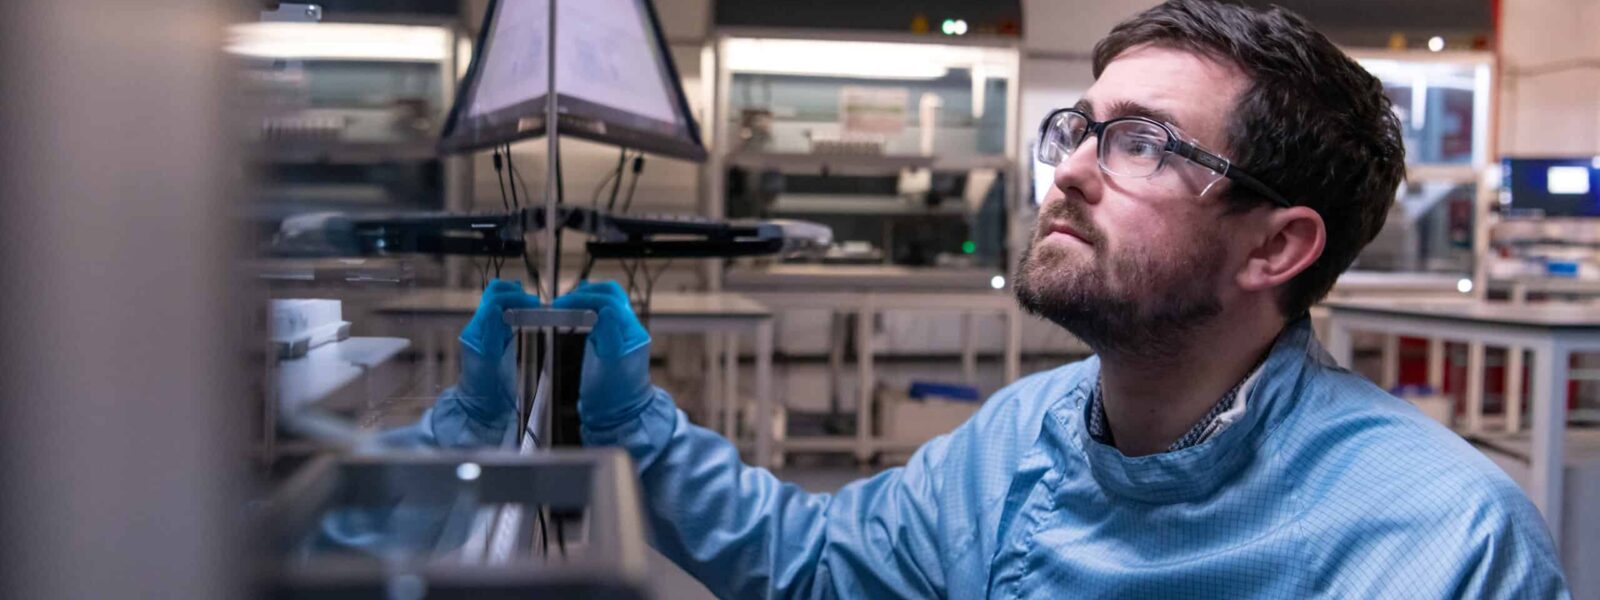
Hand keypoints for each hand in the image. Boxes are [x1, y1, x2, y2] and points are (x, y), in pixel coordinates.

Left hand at [456, 279, 540, 419]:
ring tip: (536, 310)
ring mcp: (488, 331)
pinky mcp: (497, 338)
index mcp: (477, 330)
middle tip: (537, 306)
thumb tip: (494, 305)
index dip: (516, 297)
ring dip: (519, 300)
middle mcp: (481, 326)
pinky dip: (519, 310)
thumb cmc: (485, 391)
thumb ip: (491, 333)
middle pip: (497, 293)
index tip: (536, 306)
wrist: (480, 410)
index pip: (495, 297)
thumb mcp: (488, 363)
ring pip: (502, 302)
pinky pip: (506, 315)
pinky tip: (532, 317)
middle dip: (518, 294)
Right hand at [552, 281, 652, 428]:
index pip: (608, 302)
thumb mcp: (608, 366)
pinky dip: (587, 306)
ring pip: (606, 299)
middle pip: (610, 293)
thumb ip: (609, 335)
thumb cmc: (612, 395)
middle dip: (585, 293)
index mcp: (631, 333)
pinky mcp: (613, 335)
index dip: (582, 299)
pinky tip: (572, 312)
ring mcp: (622, 330)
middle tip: (562, 303)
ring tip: (565, 306)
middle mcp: (630, 327)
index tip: (559, 306)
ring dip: (586, 297)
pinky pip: (602, 311)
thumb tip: (606, 308)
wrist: (618, 414)